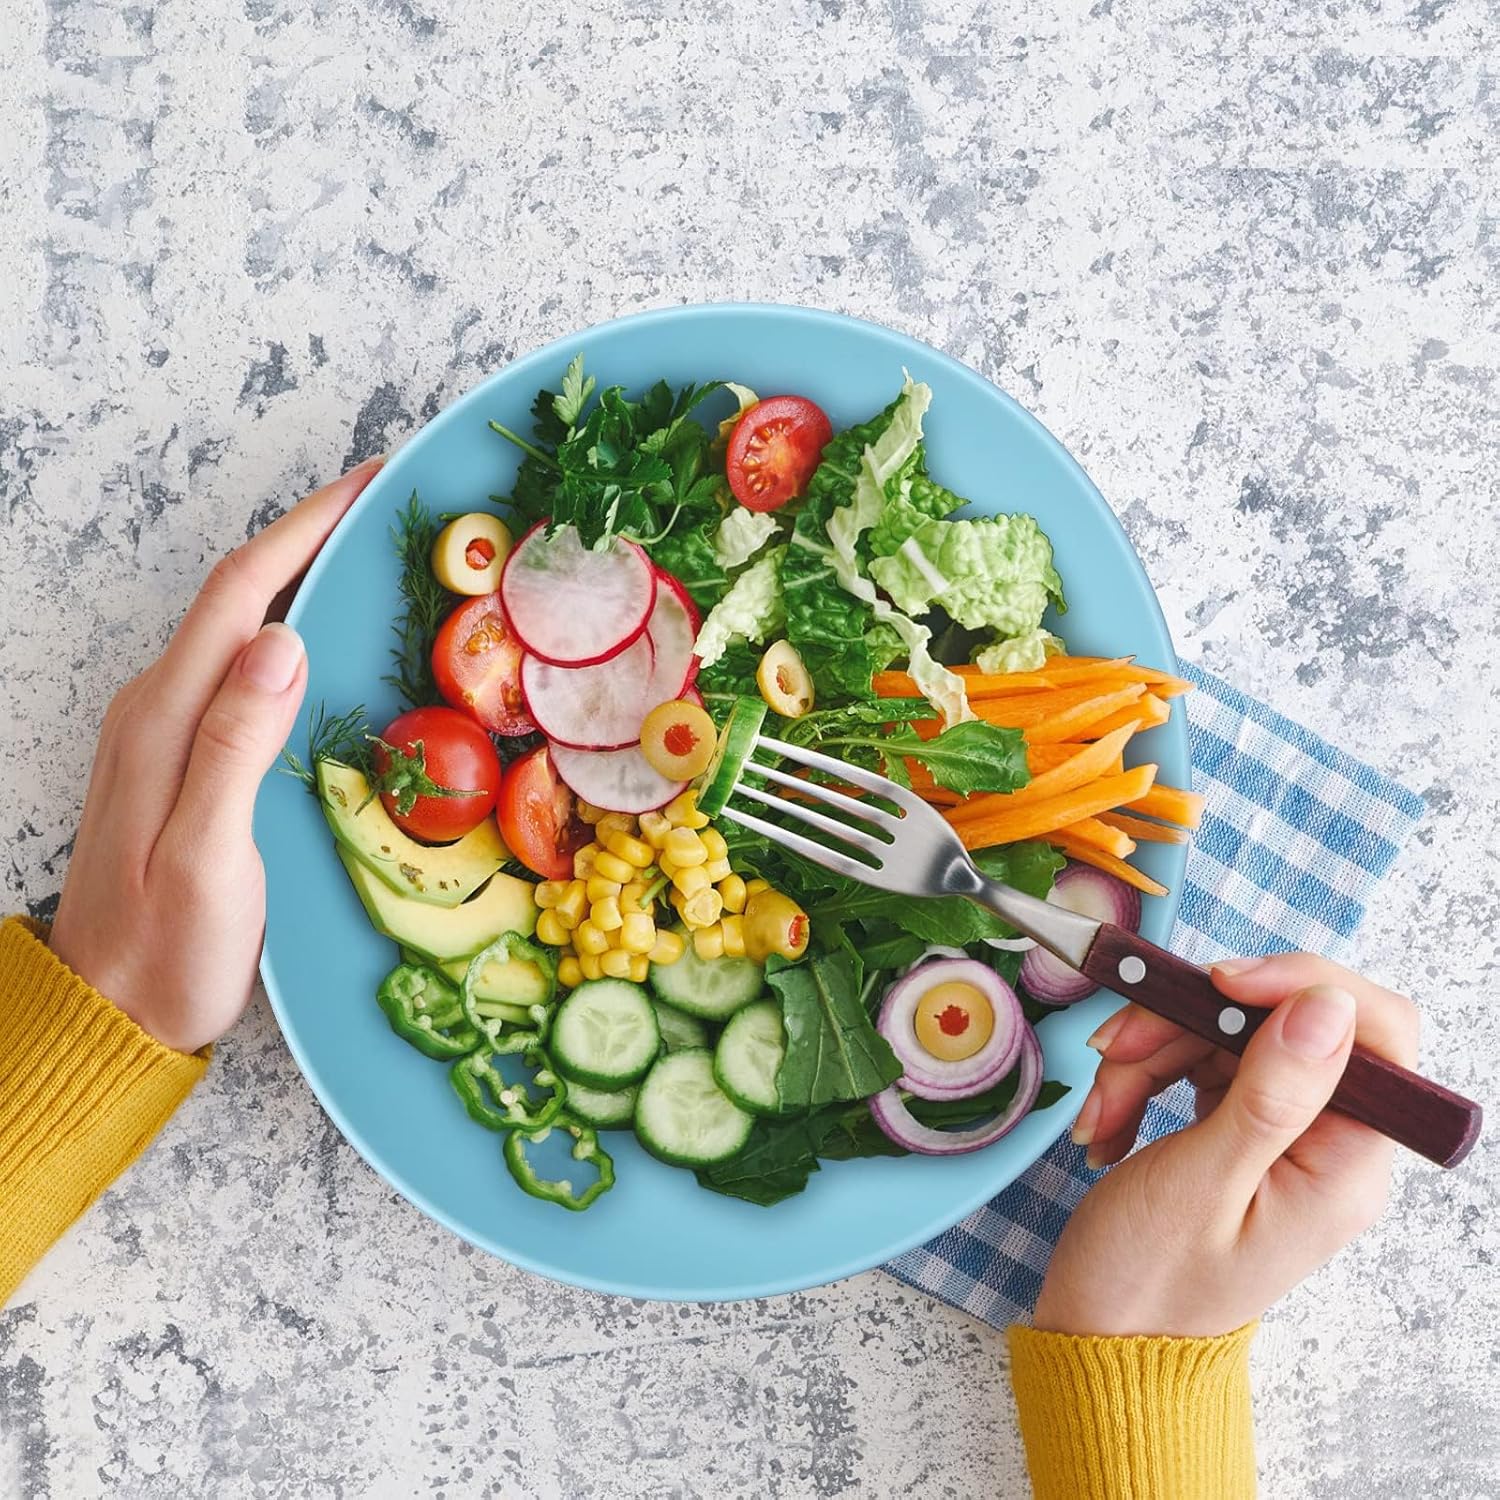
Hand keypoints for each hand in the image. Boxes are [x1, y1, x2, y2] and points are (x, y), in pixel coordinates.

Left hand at [47, 458, 383, 1053]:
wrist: (108, 1012)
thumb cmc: (166, 951)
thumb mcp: (207, 858)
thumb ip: (235, 747)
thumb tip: (281, 640)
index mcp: (166, 719)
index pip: (240, 593)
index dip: (304, 529)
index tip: (367, 487)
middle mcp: (157, 708)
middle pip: (237, 595)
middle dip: (309, 538)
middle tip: (386, 514)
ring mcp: (163, 731)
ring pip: (238, 628)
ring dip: (299, 580)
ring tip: (370, 562)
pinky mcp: (179, 757)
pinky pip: (237, 669)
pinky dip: (287, 632)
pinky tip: (325, 644)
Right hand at [1032, 954, 1418, 1336]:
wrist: (1101, 1337)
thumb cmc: (1149, 1281)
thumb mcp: (1203, 1182)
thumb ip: (1271, 1093)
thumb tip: (1327, 1005)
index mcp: (1345, 1165)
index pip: (1374, 1033)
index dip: (1303, 985)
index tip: (1219, 981)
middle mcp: (1328, 1144)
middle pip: (1279, 1023)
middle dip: (1187, 1024)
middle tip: (1116, 1051)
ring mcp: (1281, 1135)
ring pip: (1227, 1035)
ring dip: (1150, 1054)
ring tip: (1102, 1109)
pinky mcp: (1238, 1129)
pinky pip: (1198, 1063)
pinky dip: (1143, 1075)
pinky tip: (1109, 1118)